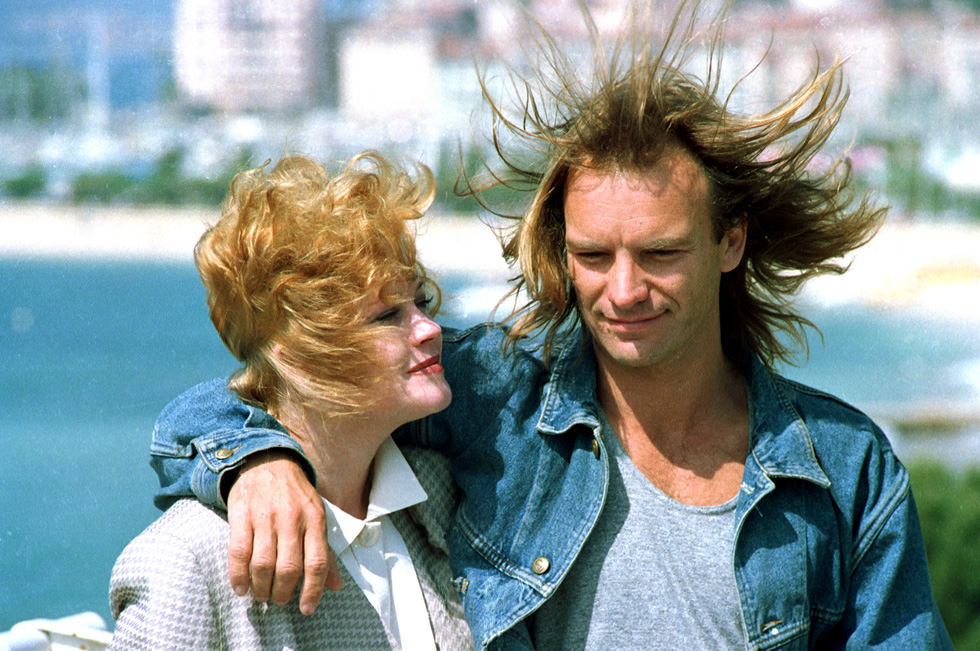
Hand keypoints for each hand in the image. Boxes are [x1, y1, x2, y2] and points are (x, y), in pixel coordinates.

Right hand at [226, 450, 341, 614]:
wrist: (268, 462)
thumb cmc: (295, 496)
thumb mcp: (317, 517)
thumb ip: (325, 552)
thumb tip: (335, 586)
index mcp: (315, 519)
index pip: (317, 562)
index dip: (312, 590)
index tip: (306, 609)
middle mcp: (292, 519)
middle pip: (288, 568)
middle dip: (282, 593)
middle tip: (278, 599)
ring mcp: (266, 517)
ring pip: (263, 564)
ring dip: (261, 588)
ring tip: (261, 594)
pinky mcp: (242, 515)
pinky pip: (238, 552)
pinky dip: (238, 575)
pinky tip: (241, 587)